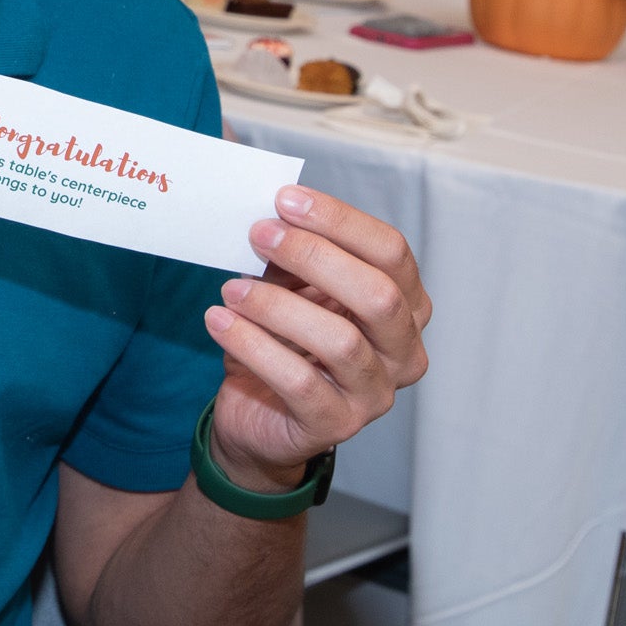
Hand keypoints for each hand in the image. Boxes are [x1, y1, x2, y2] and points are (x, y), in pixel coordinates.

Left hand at [202, 187, 429, 492]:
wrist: (259, 414)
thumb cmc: (284, 341)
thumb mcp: (293, 288)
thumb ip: (294, 253)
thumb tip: (270, 212)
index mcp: (405, 307)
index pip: (392, 253)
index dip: (340, 221)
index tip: (285, 199)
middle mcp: (404, 352)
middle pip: (378, 294)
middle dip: (314, 256)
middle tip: (260, 235)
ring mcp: (376, 394)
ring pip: (339, 340)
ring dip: (276, 305)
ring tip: (231, 289)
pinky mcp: (337, 426)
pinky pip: (298, 381)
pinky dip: (252, 344)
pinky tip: (220, 321)